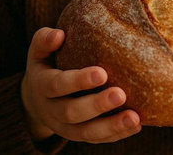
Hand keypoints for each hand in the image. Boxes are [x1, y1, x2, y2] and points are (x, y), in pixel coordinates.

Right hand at [21, 27, 140, 142]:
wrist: (36, 99)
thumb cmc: (46, 64)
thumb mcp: (38, 52)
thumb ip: (44, 40)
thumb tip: (59, 34)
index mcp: (42, 86)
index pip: (58, 85)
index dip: (78, 81)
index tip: (102, 73)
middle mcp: (52, 110)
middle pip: (72, 112)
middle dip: (97, 105)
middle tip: (120, 94)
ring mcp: (65, 126)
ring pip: (86, 132)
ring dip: (111, 126)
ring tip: (134, 118)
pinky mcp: (79, 135)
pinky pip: (97, 139)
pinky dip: (116, 134)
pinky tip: (136, 124)